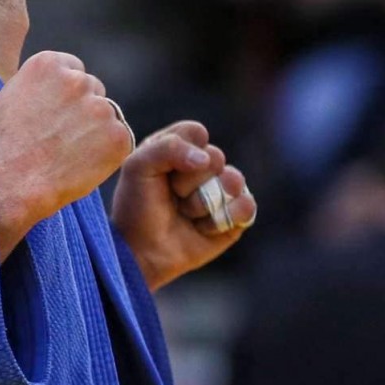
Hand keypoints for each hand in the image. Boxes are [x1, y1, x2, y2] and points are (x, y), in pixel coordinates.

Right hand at [0, 51, 132, 258]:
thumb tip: (37, 88)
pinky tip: (83, 166)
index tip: (57, 115)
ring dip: (96, 131)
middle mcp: (78, 80)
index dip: (66, 95)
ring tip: (70, 155)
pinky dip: (108, 154)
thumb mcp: (2, 100)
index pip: (73, 70)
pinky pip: (120, 140)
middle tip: (65, 138)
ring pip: (107, 115)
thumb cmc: (3, 146)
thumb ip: (28, 86)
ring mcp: (101, 107)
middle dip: (84, 110)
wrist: (12, 183)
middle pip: (94, 89)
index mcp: (49, 64)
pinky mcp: (118, 135)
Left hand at [111, 121, 255, 290]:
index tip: (161, 172)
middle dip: (189, 183)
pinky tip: (203, 228)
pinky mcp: (235, 216)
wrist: (141, 252)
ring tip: (187, 214)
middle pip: (215, 157)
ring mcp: (221, 190)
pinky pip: (246, 206)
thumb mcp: (138, 167)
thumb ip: (169, 148)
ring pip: (233, 181)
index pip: (197, 133)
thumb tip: (207, 159)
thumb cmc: (137, 207)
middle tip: (172, 198)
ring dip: (204, 203)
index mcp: (179, 147)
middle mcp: (203, 166)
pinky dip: (224, 219)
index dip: (181, 152)